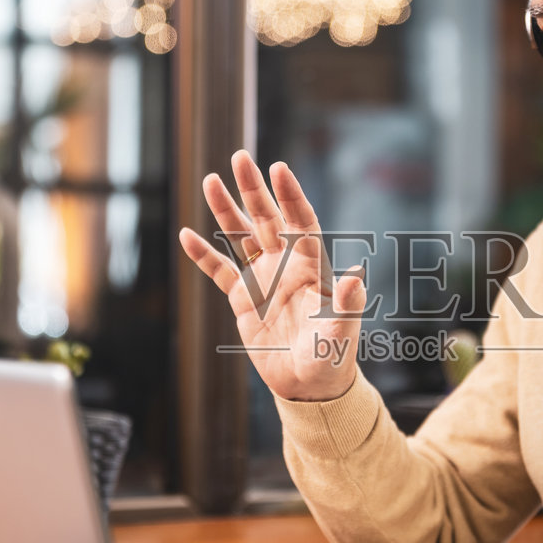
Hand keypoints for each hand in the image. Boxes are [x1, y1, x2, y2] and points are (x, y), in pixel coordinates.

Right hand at [178, 150, 365, 401]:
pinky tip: (187, 236)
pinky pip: (220, 271)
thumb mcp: (341, 330)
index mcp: (311, 265)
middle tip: (239, 158)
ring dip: (226, 211)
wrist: (309, 384)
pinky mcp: (243, 299)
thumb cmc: (332, 355)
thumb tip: (355, 275)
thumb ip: (346, 303)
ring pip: (241, 236)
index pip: (301, 220)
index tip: (277, 168)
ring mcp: (263, 278)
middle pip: (267, 218)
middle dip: (253, 188)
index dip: (289, 195)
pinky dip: (204, 255)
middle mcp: (286, 264)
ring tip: (210, 180)